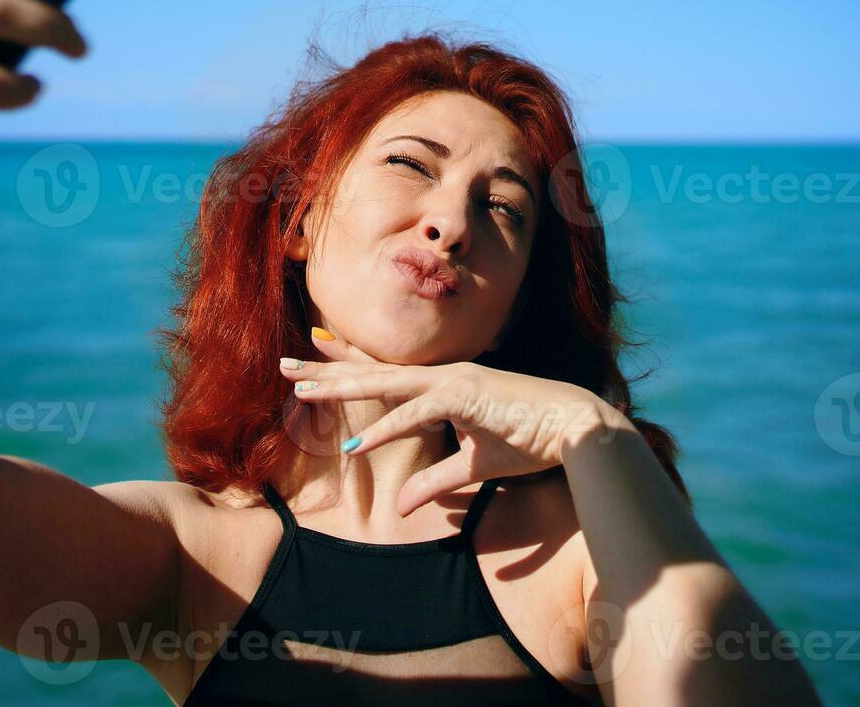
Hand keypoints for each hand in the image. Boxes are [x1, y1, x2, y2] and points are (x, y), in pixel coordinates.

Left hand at [279, 330, 631, 515]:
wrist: (574, 431)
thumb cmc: (529, 442)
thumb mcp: (473, 469)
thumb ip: (436, 482)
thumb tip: (403, 505)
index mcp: (443, 386)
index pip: (384, 373)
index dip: (346, 364)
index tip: (312, 355)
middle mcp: (442, 377)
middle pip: (372, 371)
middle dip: (327, 369)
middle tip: (285, 363)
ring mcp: (453, 383)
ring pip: (385, 383)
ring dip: (342, 388)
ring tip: (302, 392)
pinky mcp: (466, 398)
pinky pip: (416, 415)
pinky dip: (385, 430)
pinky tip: (355, 447)